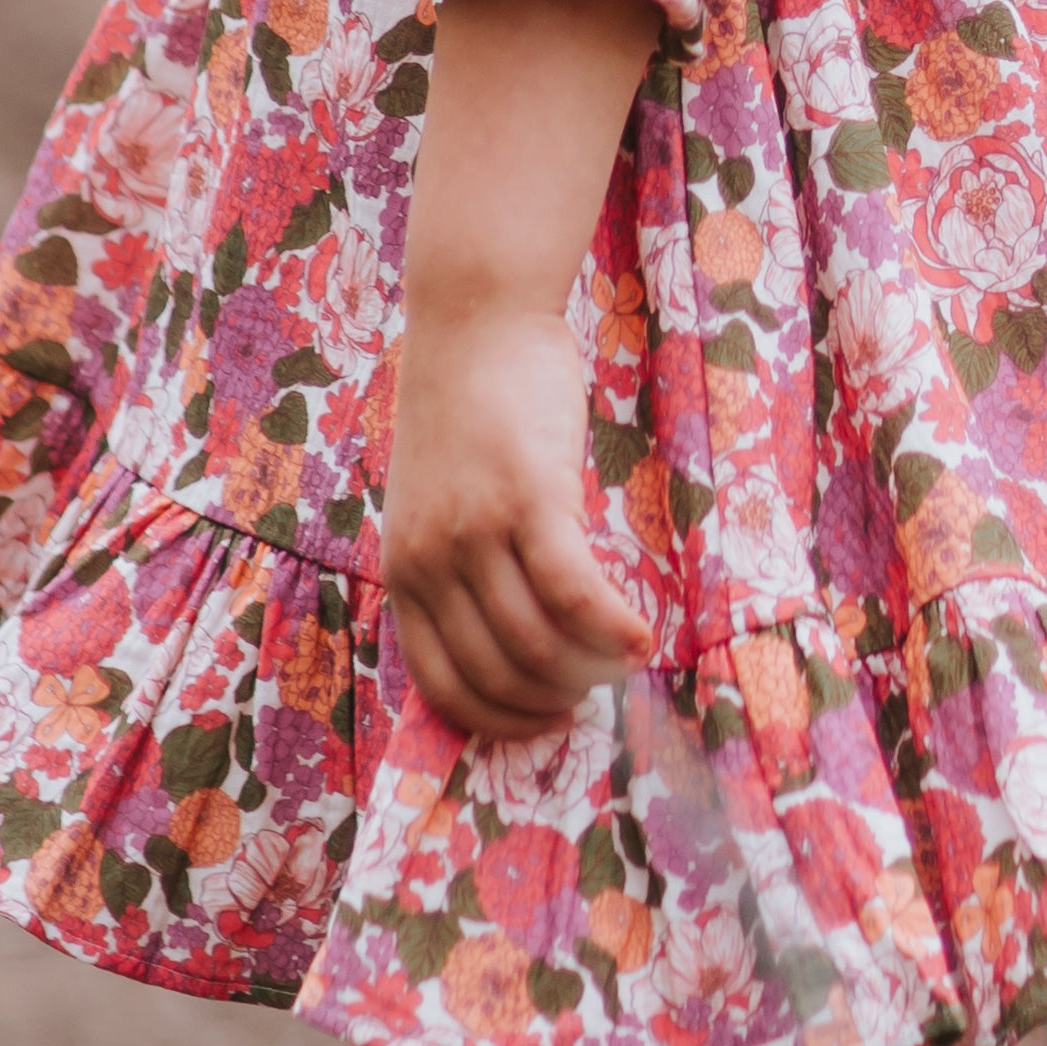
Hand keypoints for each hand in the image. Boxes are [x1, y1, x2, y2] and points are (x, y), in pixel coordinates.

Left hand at [385, 301, 644, 740]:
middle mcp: (432, 561)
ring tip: (624, 664)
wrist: (476, 323)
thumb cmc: (470, 412)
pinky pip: (574, 592)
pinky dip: (612, 628)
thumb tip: (518, 642)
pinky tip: (642, 640)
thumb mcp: (439, 504)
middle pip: (499, 672)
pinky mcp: (529, 498)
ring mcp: (477, 531)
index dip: (500, 721)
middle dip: (554, 700)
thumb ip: (463, 567)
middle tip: (598, 692)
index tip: (547, 722)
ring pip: (538, 642)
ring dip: (589, 670)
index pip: (443, 686)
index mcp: (404, 571)